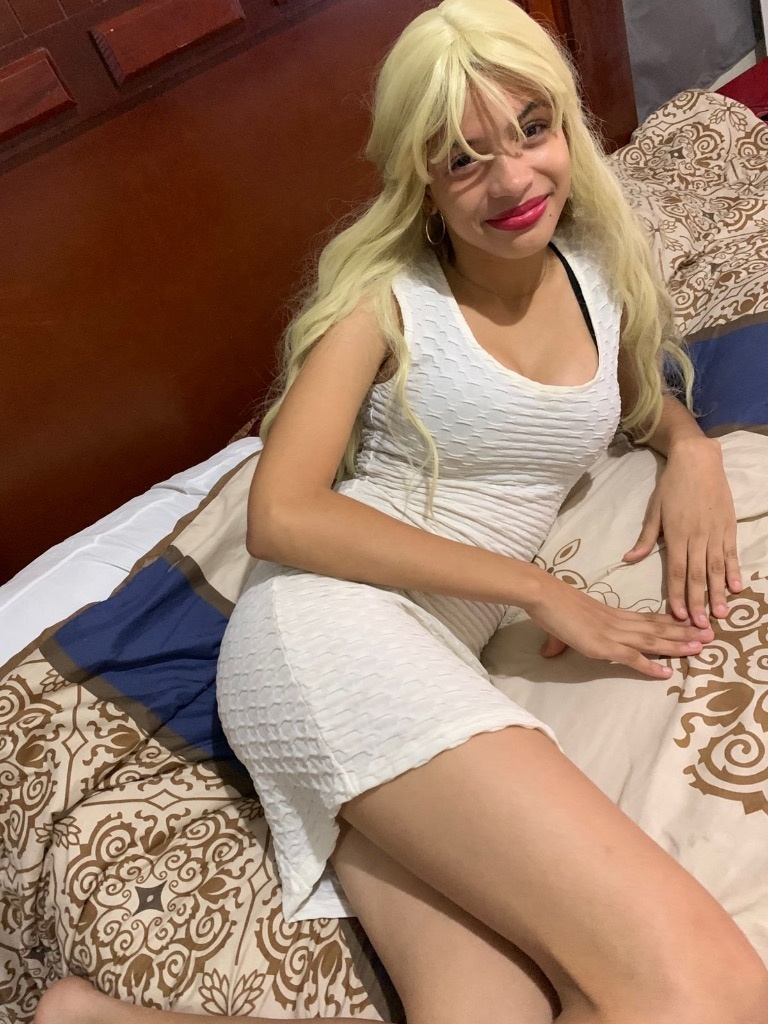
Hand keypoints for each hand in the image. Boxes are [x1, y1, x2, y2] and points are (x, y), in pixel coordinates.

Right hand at [530, 573, 712, 679]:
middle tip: (710, 635)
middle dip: (684, 632)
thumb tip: (547, 652)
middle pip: (657, 627)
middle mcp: (618, 622)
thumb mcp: (560, 626)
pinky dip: (650, 666)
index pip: (647, 618)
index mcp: (612, 614)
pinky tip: (666, 673)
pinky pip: (632, 657)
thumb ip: (559, 641)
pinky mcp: (603, 646)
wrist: (543, 595)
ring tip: (700, 648)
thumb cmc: (550, 607)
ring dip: (677, 645)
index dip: (670, 622)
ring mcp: (612, 634)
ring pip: (652, 640)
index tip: (690, 624)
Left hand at [622, 438, 740, 626]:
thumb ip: (646, 538)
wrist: (698, 461)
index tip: (678, 614)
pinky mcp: (729, 526)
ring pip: (717, 568)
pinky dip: (735, 571)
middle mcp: (697, 536)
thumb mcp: (654, 510)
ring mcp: (715, 532)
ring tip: (721, 614)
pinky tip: (737, 588)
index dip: (677, 594)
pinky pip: (732, 553)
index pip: (676, 570)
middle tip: (701, 626)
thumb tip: (630, 559)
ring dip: (718, 592)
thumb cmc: (672, 486)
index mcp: (676, 534)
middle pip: (697, 575)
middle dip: (698, 601)